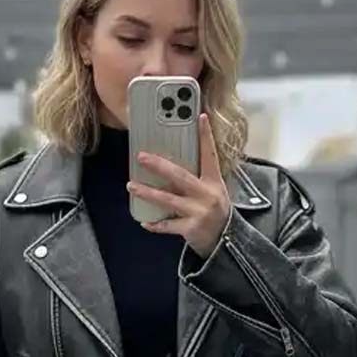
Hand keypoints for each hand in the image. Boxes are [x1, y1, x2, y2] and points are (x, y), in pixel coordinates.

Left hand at [127, 112, 230, 257]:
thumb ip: (196, 177)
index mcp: (213, 181)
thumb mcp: (212, 190)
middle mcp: (207, 194)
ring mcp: (199, 212)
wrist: (226, 240)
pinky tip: (144, 222)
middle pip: (180, 176)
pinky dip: (155, 224)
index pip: (210, 154)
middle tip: (141, 156)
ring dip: (147, 193)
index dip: (205, 136)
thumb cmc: (214, 210)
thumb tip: (170, 163)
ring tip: (131, 186)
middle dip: (159, 166)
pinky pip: (168, 225)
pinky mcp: (191, 228)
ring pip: (168, 200)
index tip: (200, 117)